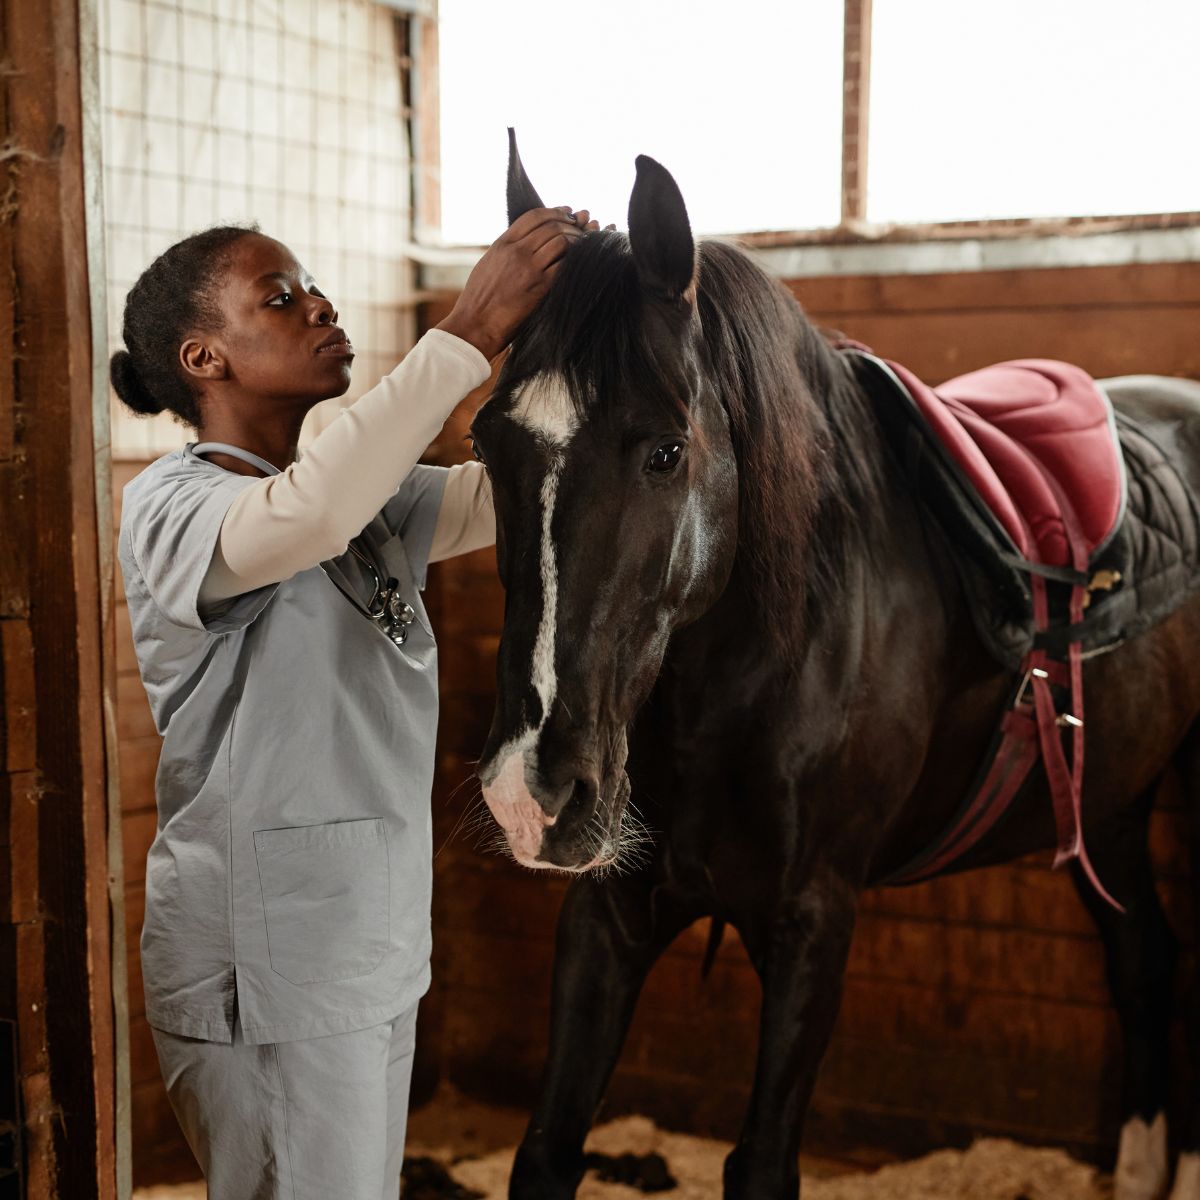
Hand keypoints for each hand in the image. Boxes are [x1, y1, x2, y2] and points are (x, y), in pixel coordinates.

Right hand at [436, 207, 602, 359]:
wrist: (475, 325)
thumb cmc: (479, 300)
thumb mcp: (488, 265)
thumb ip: (507, 251)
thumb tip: (523, 243)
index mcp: (503, 243)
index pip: (534, 216)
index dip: (555, 211)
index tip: (567, 213)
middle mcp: (517, 251)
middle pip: (552, 226)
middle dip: (571, 225)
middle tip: (581, 230)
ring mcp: (529, 268)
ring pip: (562, 241)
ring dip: (577, 241)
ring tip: (584, 246)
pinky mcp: (540, 287)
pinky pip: (565, 264)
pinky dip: (577, 260)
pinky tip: (582, 263)